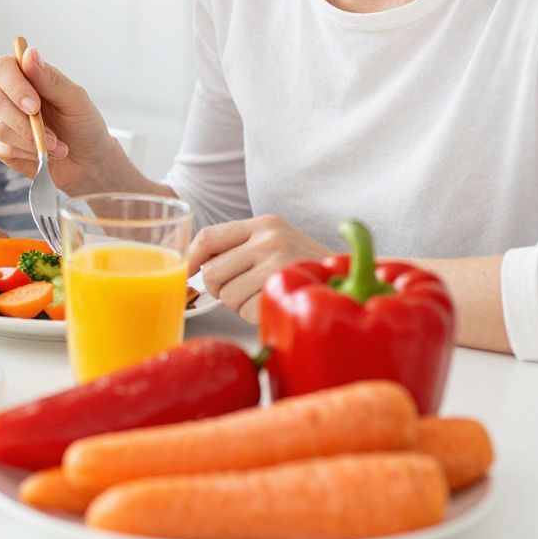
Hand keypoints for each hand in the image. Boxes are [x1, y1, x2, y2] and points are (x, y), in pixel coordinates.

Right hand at [0, 47, 120, 196]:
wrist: (86, 160)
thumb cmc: (82, 124)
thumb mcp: (75, 100)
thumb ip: (50, 79)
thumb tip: (29, 52)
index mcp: (24, 74)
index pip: (1, 68)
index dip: (14, 86)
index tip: (34, 106)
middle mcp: (6, 94)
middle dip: (24, 122)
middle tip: (51, 136)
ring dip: (31, 142)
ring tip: (56, 147)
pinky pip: (1, 148)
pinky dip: (26, 154)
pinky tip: (42, 155)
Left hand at [188, 214, 330, 322]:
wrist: (348, 285)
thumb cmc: (305, 268)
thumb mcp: (275, 243)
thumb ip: (240, 248)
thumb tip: (193, 265)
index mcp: (264, 224)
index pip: (208, 237)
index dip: (192, 258)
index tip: (188, 272)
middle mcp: (269, 239)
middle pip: (211, 272)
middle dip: (220, 288)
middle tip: (239, 290)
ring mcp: (276, 264)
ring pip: (225, 295)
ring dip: (238, 304)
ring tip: (263, 295)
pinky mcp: (280, 290)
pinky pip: (243, 311)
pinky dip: (253, 314)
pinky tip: (273, 303)